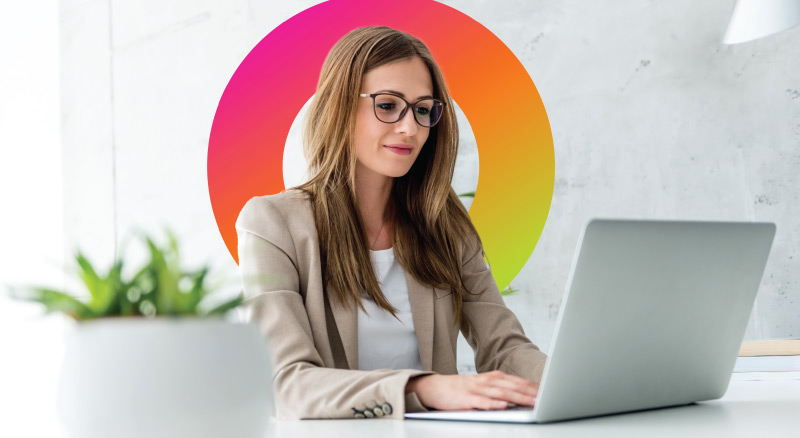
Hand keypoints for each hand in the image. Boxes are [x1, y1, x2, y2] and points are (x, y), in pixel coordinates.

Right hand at [405, 370, 538, 410]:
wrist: (436, 388)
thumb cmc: (463, 390)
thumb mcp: (484, 387)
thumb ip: (502, 391)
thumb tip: (523, 397)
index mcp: (493, 378)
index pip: (518, 382)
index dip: (533, 387)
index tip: (548, 393)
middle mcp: (487, 381)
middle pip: (513, 386)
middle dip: (530, 393)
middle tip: (546, 398)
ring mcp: (477, 389)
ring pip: (501, 393)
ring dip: (518, 398)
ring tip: (532, 402)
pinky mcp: (466, 399)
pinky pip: (482, 402)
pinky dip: (493, 404)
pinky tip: (503, 406)